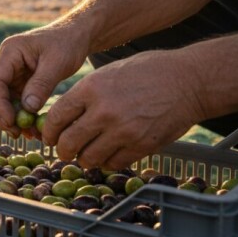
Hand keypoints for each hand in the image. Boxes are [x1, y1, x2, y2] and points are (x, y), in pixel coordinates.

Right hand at [0, 21, 91, 136]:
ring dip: (11, 118)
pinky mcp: (20, 82)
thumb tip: (28, 108)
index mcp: (10, 52)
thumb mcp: (57, 62)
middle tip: (16, 133)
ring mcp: (12, 73)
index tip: (11, 122)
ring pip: (2, 100)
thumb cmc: (67, 43)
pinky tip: (32, 129)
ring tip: (26, 135)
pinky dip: (21, 116)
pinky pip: (15, 102)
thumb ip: (41, 84)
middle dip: (2, 115)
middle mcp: (6, 62)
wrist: (76, 35)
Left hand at [41, 49, 205, 169]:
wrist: (188, 81)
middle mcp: (104, 112)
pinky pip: (114, 164)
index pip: (57, 117)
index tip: (49, 137)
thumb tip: (62, 116)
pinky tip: (109, 154)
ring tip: (86, 154)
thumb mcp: (108, 73)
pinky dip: (108, 162)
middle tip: (64, 151)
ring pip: (89, 158)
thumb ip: (85, 95)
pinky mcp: (141, 146)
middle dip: (63, 150)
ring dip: (85, 159)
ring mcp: (123, 132)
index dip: (49, 131)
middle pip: (69, 142)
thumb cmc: (147, 72)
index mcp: (91, 89)